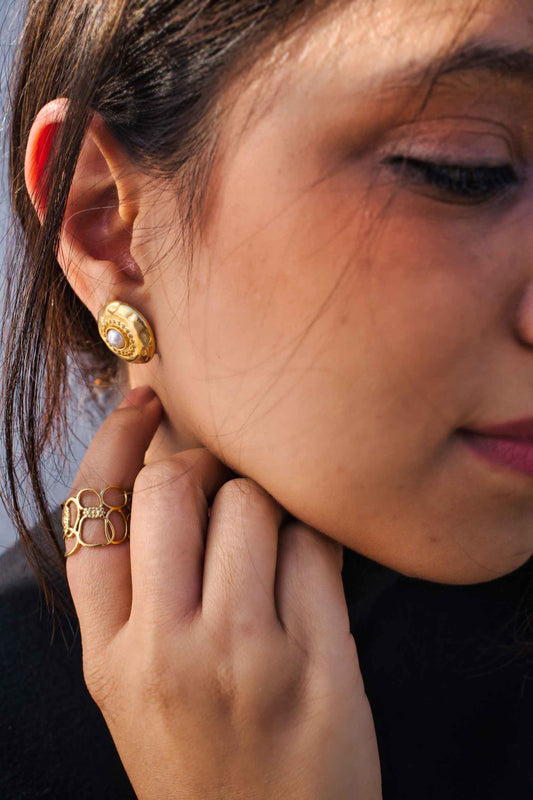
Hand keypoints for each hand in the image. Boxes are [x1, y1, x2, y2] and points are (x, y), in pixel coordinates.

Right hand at [65, 385, 381, 799]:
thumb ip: (144, 592)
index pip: (90, 517)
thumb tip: (173, 472)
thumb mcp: (141, 690)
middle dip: (204, 470)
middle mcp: (165, 651)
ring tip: (275, 551)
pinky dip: (319, 538)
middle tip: (227, 487)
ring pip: (251, 503)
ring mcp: (243, 656)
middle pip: (170, 490)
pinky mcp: (318, 662)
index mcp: (110, 658)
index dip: (113, 445)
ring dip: (268, 508)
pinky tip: (315, 572)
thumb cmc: (207, 763)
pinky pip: (317, 544)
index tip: (144, 406)